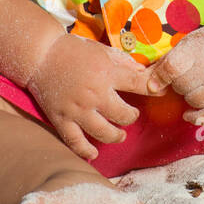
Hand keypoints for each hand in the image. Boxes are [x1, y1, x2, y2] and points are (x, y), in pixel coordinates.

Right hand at [25, 33, 151, 160]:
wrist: (41, 55)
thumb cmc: (74, 50)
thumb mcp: (102, 50)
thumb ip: (124, 63)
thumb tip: (144, 74)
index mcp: (105, 73)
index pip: (136, 84)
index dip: (152, 89)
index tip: (161, 92)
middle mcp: (93, 93)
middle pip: (122, 115)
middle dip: (132, 117)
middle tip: (132, 115)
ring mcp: (77, 109)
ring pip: (102, 132)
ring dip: (115, 136)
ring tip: (120, 134)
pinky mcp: (61, 119)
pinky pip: (74, 141)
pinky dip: (85, 151)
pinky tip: (94, 153)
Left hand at [145, 24, 203, 125]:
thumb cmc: (203, 48)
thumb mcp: (184, 46)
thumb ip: (164, 64)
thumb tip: (149, 86)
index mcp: (196, 49)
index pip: (173, 68)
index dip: (161, 78)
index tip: (154, 86)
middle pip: (181, 86)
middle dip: (179, 84)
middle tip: (188, 76)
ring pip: (192, 100)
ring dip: (190, 96)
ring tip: (198, 85)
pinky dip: (195, 117)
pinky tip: (189, 113)